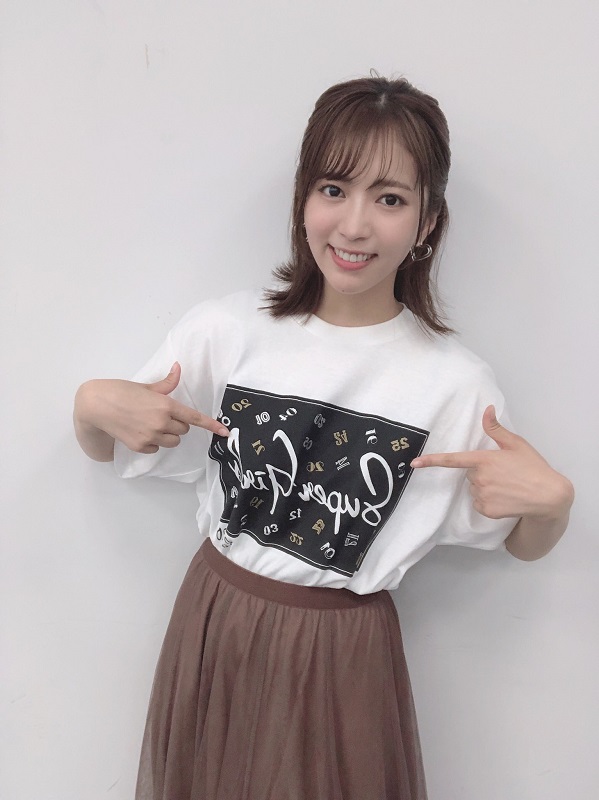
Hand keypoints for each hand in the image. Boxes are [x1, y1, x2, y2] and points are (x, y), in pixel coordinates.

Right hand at [79, 362, 228, 454]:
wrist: (96, 405)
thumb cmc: (121, 391)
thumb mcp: (146, 386)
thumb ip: (167, 383)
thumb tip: (179, 367)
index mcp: (165, 405)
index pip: (194, 417)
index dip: (212, 426)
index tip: (225, 433)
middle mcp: (161, 422)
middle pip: (184, 430)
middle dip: (177, 424)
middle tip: (161, 415)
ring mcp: (151, 436)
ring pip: (173, 441)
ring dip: (168, 435)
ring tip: (151, 424)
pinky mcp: (140, 447)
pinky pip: (157, 449)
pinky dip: (153, 443)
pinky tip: (140, 432)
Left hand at [410, 406, 573, 520]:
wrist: (548, 496)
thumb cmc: (533, 467)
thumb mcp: (516, 444)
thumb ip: (496, 429)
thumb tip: (487, 409)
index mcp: (484, 460)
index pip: (452, 460)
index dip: (432, 461)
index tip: (414, 463)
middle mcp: (479, 478)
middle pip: (469, 474)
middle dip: (482, 472)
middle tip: (504, 472)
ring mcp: (482, 495)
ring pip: (474, 489)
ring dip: (486, 487)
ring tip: (507, 486)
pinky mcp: (486, 510)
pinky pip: (479, 503)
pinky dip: (489, 501)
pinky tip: (505, 498)